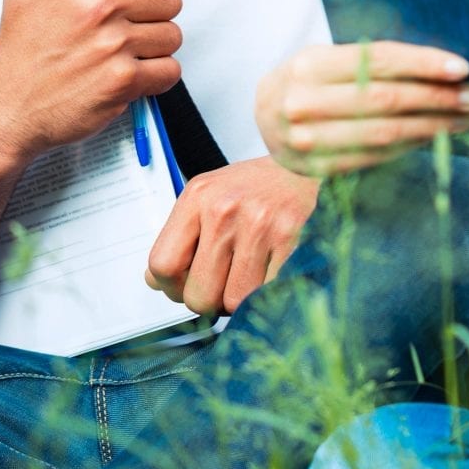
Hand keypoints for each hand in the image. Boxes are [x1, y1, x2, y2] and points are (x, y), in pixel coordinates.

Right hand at [0, 0, 183, 163]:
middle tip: (124, 25)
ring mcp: (113, 44)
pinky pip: (170, 70)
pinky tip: (128, 75)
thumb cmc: (20, 48)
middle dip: (151, 11)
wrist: (9, 108)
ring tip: (122, 52)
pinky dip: (155, 76)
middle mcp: (97, 6)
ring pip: (172, 34)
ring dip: (154, 45)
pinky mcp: (124, 81)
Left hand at [145, 157, 319, 315]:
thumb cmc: (262, 185)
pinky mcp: (292, 241)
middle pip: (198, 294)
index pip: (163, 265)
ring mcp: (259, 226)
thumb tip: (155, 280)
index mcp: (198, 196)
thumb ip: (182, 235)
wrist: (312, 166)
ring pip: (234, 302)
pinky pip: (267, 296)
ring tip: (251, 276)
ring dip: (242, 300)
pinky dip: (268, 295)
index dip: (172, 287)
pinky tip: (272, 275)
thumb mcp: (212, 194)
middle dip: (210, 300)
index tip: (185, 286)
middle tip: (223, 285)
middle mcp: (224, 209)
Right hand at [254, 41, 468, 175]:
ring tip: (463, 118)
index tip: (461, 67)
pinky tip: (433, 137)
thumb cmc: (307, 79)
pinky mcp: (318, 169)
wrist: (263, 116)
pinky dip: (410, 146)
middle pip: (385, 99)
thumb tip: (438, 66)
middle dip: (436, 98)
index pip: (376, 61)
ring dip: (432, 126)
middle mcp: (304, 102)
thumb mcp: (326, 58)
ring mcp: (308, 140)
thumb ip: (367, 61)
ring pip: (384, 133)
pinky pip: (376, 157)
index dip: (422, 64)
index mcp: (309, 64)